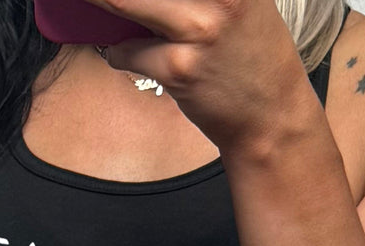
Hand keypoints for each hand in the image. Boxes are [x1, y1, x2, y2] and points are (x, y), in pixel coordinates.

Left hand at [83, 0, 313, 149]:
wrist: (272, 115)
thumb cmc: (249, 53)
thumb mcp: (237, 0)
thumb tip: (125, 0)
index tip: (133, 0)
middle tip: (92, 0)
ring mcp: (198, 28)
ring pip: (122, 2)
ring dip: (101, 4)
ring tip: (95, 9)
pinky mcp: (179, 68)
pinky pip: (126, 52)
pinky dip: (119, 54)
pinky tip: (130, 55)